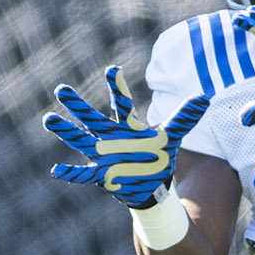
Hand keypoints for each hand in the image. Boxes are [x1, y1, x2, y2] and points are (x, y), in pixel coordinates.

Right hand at [45, 66, 209, 207]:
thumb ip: (184, 117)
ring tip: (48, 118)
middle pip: (92, 118)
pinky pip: (82, 174)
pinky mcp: (100, 175)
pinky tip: (56, 170)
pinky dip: (70, 173)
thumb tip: (205, 97)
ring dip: (65, 131)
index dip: (117, 87)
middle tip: (61, 89)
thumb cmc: (158, 156)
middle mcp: (110, 137)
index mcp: (127, 126)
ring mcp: (102, 155)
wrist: (151, 185)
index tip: (113, 69)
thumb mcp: (172, 136)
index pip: (121, 103)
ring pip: (80, 140)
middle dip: (77, 105)